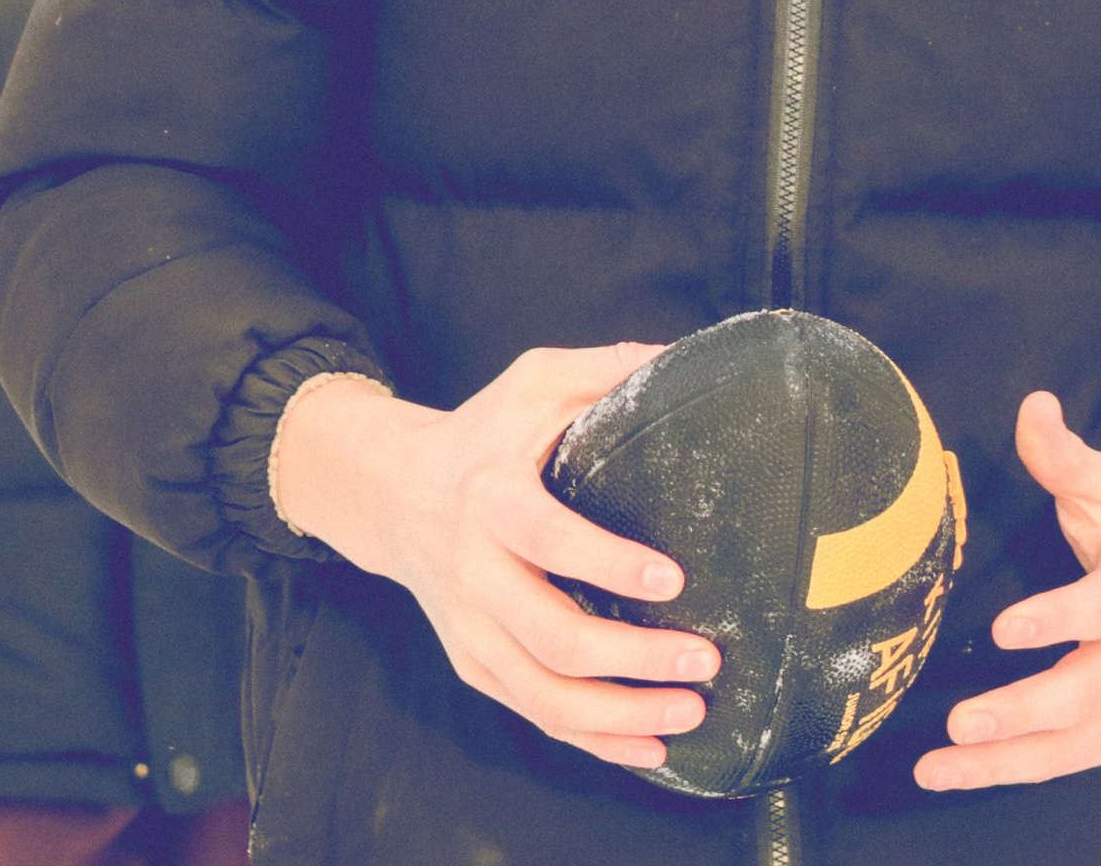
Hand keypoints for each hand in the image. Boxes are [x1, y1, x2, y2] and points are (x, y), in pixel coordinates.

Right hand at [270, 344, 719, 769]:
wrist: (394, 493)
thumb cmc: (485, 433)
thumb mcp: (532, 382)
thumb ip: (602, 367)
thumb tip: (679, 355)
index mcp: (490, 498)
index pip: (548, 538)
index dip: (607, 563)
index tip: (672, 577)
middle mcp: (475, 573)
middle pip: (553, 637)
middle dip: (635, 658)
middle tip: (705, 657)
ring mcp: (471, 630)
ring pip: (546, 696)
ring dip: (622, 714)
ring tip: (691, 710)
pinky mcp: (474, 664)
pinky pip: (535, 714)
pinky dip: (594, 741)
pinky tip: (650, 745)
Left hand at [915, 393, 1100, 793]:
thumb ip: (1063, 453)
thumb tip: (1033, 405)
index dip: (1060, 617)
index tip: (1003, 628)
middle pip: (1090, 691)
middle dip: (1023, 711)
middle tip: (960, 720)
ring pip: (1076, 744)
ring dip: (1006, 761)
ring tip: (937, 766)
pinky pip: (1073, 761)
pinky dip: (1020, 771)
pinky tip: (964, 773)